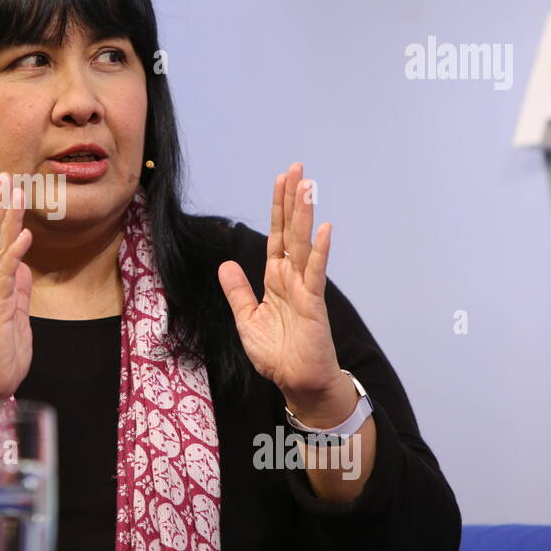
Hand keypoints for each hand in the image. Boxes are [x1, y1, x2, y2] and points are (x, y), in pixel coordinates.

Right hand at [0, 171, 33, 402]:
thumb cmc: (1, 355)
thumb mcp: (17, 317)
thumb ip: (18, 291)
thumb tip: (24, 268)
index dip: (0, 213)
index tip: (5, 187)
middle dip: (0, 204)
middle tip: (4, 175)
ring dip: (7, 218)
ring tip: (14, 191)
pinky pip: (7, 275)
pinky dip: (15, 253)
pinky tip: (24, 235)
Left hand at [217, 162, 348, 418]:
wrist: (297, 382)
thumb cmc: (276, 354)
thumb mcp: (247, 319)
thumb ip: (238, 291)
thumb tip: (225, 264)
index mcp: (275, 279)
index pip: (276, 236)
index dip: (277, 209)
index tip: (280, 179)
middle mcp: (292, 278)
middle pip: (291, 232)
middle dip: (292, 201)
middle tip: (296, 168)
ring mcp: (305, 289)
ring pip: (304, 245)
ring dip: (305, 216)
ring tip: (307, 186)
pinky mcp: (313, 305)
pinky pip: (316, 273)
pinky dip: (320, 251)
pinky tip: (324, 229)